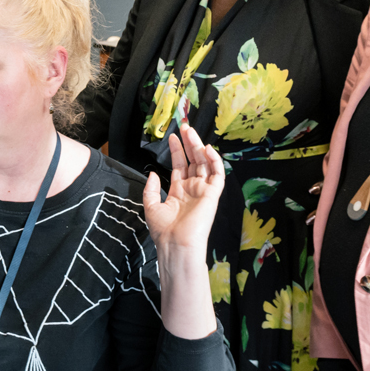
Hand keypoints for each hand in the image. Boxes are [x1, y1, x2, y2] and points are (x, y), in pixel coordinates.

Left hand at [143, 126, 222, 339]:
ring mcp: (203, 191)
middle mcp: (192, 189)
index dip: (177, 151)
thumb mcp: (151, 206)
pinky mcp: (213, 194)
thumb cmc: (163, 230)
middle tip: (184, 126)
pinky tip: (206, 149)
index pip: (180, 166)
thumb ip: (151, 189)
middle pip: (193, 161)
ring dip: (199, 146)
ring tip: (191, 131)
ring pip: (204, 163)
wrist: (175, 244)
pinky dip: (214, 160)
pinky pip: (218, 174)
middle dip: (189, 143)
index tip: (172, 137)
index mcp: (179, 192)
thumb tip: (153, 173)